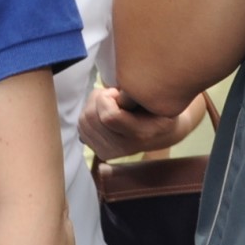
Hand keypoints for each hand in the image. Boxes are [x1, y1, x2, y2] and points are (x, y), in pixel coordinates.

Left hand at [80, 84, 207, 159]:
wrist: (162, 134)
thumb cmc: (159, 111)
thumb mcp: (156, 100)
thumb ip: (135, 96)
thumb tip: (113, 95)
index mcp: (141, 134)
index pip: (109, 117)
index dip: (107, 97)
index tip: (118, 92)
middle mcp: (123, 148)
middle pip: (90, 117)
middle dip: (98, 98)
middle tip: (114, 96)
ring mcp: (110, 153)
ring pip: (83, 121)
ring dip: (92, 106)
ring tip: (110, 104)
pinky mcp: (100, 152)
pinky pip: (81, 128)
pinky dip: (89, 115)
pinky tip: (103, 114)